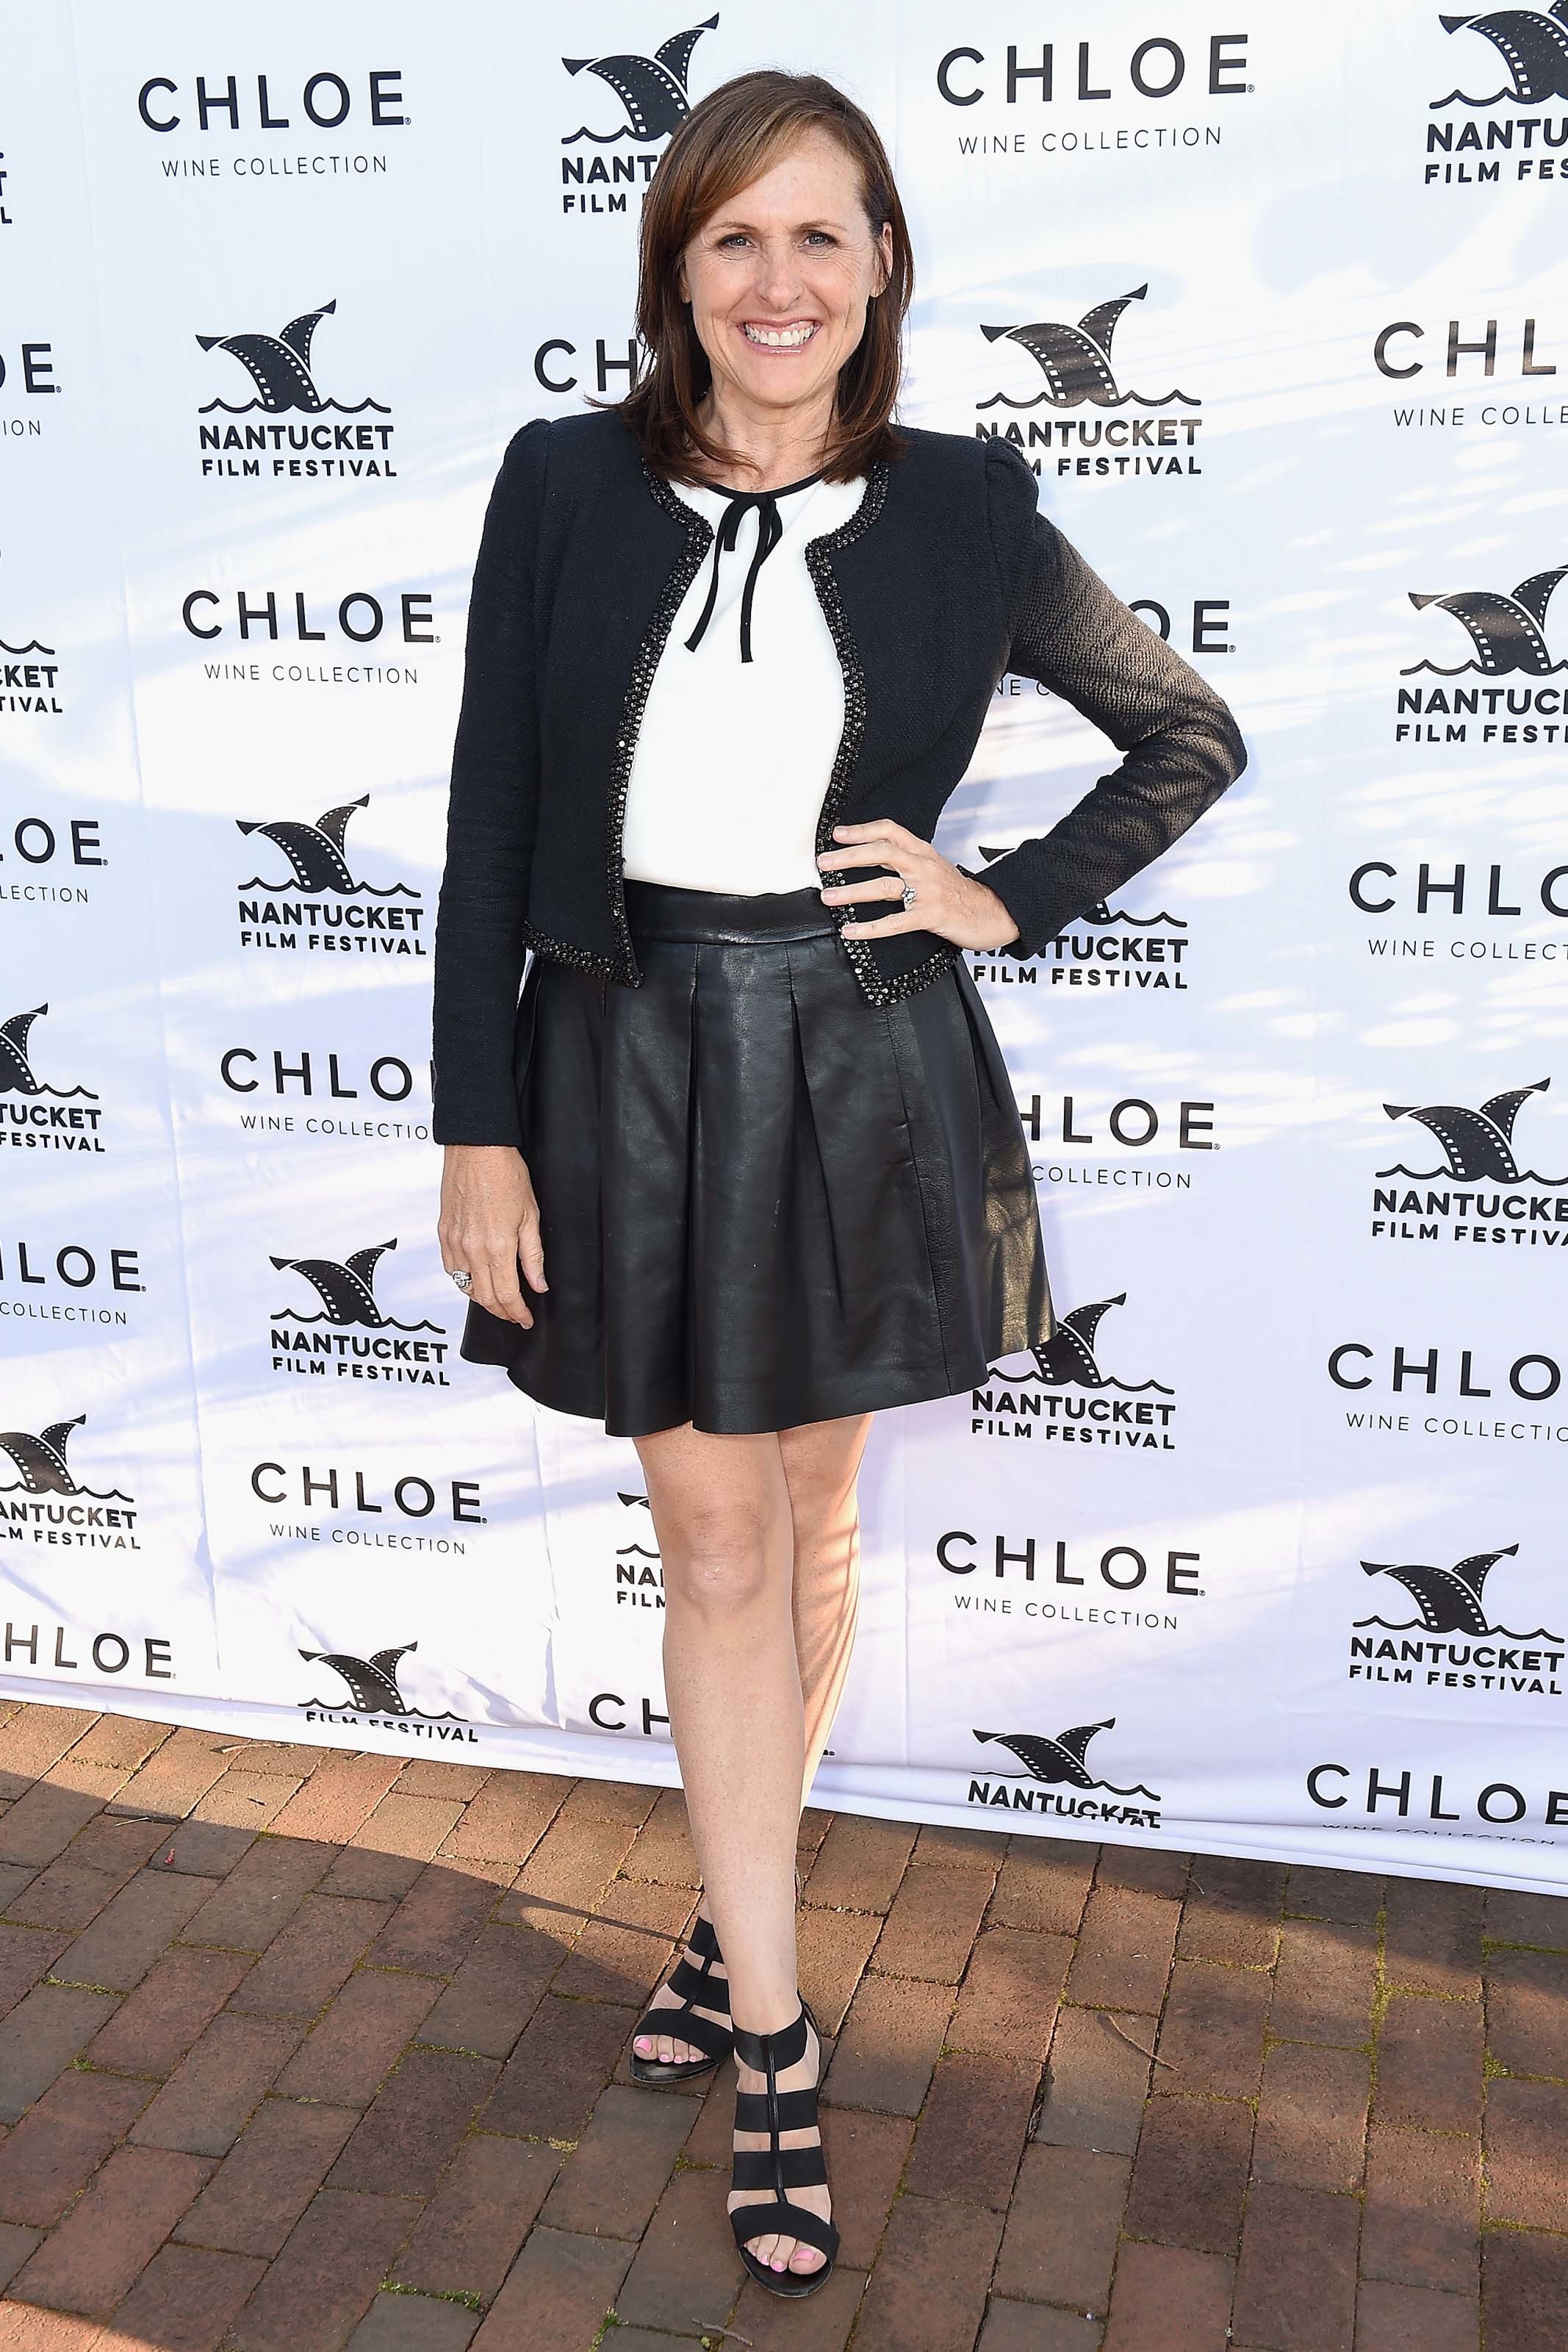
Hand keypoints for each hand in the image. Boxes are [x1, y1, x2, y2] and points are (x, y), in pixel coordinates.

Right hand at [438, 1144, 546, 1327]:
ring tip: (498, 1300)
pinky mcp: (444, 1233)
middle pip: (484, 1297)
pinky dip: (463, 1280)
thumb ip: (533, 1256)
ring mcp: (454, 1242)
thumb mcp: (530, 1217)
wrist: (476, 1149)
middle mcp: (471, 1250)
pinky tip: (475, 1278)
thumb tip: (538, 1284)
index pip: (506, 1295)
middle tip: (515, 1315)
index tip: (525, 1319)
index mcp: (497, 1247)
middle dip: (501, 1311)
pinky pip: (450, 1268)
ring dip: (482, 1299)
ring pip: (465, 1286)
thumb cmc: (506, 1175)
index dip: (517, 1313)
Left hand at [816, 820, 1020, 949]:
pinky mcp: (929, 917)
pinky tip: (850, 930)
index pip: (890, 831)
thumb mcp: (936, 867)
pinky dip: (869, 928)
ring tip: (828, 897)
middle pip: (882, 853)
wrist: (994, 913)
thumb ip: (910, 860)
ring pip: (883, 887)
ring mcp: (927, 892)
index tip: (837, 834)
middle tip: (824, 862)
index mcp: (924, 853)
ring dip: (852, 891)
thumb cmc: (960, 893)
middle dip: (849, 857)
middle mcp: (924, 867)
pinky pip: (894, 922)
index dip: (862, 830)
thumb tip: (875, 856)